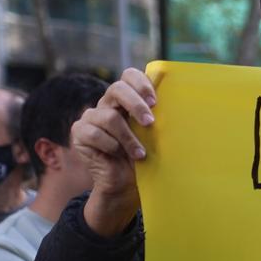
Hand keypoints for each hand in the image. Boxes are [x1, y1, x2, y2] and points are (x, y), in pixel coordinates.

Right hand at [72, 68, 156, 236]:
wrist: (125, 185)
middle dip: (136, 105)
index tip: (155, 102)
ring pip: (109, 116)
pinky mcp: (80, 133)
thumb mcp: (154, 137)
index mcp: (126, 99)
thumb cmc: (144, 158)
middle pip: (116, 88)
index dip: (141, 84)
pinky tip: (118, 156)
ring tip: (140, 154)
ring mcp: (91, 117)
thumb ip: (159, 118)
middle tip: (150, 123)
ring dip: (128, 138)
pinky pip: (94, 133)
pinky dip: (111, 146)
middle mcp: (107, 104)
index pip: (129, 76)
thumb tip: (181, 103)